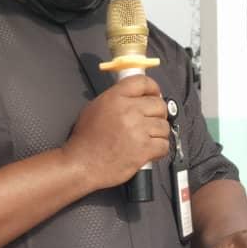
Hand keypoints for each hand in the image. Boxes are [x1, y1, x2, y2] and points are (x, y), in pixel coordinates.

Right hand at [63, 75, 169, 191]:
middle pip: (159, 104)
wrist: (82, 164)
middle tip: (150, 121)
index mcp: (115, 98)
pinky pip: (164, 144)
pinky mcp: (144, 149)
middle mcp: (129, 111)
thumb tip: (134, 96)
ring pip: (164, 126)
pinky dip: (158, 149)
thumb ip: (116, 98)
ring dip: (158, 133)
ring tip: (146, 139)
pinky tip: (148, 150)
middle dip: (157, 113)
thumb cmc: (85, 140)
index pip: (143, 82)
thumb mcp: (94, 108)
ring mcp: (138, 130)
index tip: (154, 94)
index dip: (153, 88)